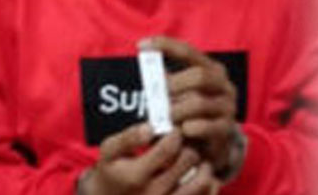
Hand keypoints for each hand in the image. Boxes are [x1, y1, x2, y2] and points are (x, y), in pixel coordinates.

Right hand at [78, 123, 209, 194]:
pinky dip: (208, 183)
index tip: (172, 131)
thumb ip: (128, 137)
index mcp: (136, 176)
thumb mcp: (109, 152)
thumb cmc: (112, 172)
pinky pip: (206, 194)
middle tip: (183, 144)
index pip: (170, 145)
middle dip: (189, 145)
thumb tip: (150, 128)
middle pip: (189, 158)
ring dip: (202, 164)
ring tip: (192, 158)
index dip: (176, 132)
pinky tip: (197, 174)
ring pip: (203, 179)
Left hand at [141, 36, 238, 174]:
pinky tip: (182, 130)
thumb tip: (145, 68)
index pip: (188, 52)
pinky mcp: (226, 128)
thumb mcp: (178, 96)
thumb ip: (165, 83)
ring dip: (176, 111)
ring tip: (162, 119)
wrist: (210, 146)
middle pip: (200, 75)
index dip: (165, 45)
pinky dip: (192, 128)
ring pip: (200, 103)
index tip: (141, 45)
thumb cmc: (188, 115)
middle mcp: (222, 84)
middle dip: (175, 84)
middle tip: (155, 95)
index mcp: (211, 70)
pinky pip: (208, 126)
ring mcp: (227, 106)